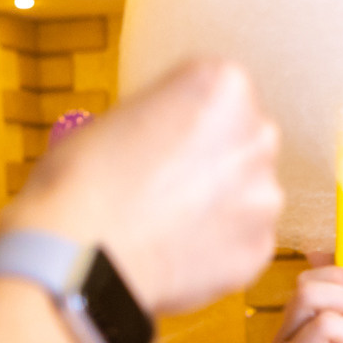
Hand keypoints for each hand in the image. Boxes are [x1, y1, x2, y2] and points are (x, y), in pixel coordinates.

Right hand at [0, 58, 280, 315]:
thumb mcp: (120, 113)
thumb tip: (172, 137)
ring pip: (249, 194)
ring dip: (221, 205)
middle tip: (169, 181)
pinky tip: (178, 250)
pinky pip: (244, 242)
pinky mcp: (260, 248)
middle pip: (244, 141)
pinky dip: (219, 248)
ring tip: (169, 221)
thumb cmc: (83, 182)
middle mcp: (257, 135)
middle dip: (215, 159)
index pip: (220, 93)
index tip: (169, 134)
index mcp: (224, 85)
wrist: (79, 257)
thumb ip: (166, 117)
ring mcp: (264, 195)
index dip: (189, 117)